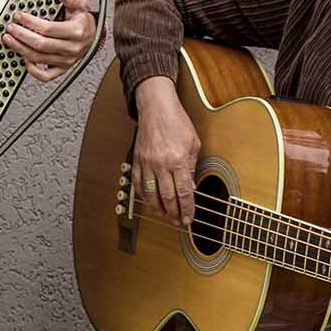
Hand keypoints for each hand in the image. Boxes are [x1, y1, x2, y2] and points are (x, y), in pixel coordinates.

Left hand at [2, 0, 95, 81]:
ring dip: (21, 49)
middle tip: (10, 28)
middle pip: (41, 44)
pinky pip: (46, 76)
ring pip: (39, 58)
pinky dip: (33, 70)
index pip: (48, 29)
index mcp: (76, 32)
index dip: (30, 22)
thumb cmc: (84, 20)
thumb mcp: (80, 5)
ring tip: (10, 40)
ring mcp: (66, 60)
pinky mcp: (62, 69)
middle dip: (22, 35)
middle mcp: (71, 48)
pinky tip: (25, 60)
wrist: (93, 35)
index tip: (19, 16)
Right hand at [133, 76, 199, 224]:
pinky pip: (138, 183)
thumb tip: (189, 187)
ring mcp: (147, 163)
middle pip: (167, 197)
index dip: (186, 209)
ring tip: (165, 215)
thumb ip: (192, 167)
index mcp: (178, 160)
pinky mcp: (137, 160)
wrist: (156, 107)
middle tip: (177, 222)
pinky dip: (143, 195)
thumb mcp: (194, 143)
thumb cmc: (177, 122)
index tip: (188, 219)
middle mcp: (161, 164)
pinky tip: (149, 201)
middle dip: (173, 213)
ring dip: (158, 208)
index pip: (183, 193)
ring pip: (150, 194)